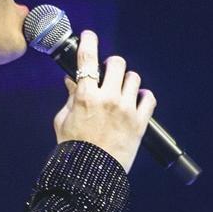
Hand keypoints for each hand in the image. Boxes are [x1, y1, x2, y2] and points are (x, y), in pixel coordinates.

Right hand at [53, 30, 156, 170]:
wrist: (90, 176)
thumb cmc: (73, 150)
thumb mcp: (63, 120)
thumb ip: (70, 98)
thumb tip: (72, 81)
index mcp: (85, 97)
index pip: (87, 59)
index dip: (89, 42)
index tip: (90, 35)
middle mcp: (108, 99)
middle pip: (117, 63)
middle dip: (112, 64)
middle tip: (108, 71)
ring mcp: (126, 110)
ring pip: (134, 78)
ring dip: (127, 80)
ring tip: (121, 90)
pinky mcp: (140, 122)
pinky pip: (149, 98)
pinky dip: (143, 96)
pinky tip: (137, 100)